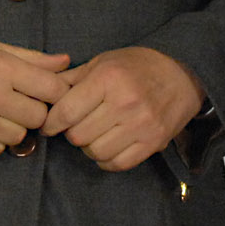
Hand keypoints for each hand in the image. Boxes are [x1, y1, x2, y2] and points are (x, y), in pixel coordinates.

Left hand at [43, 47, 203, 171]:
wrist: (182, 73)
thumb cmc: (136, 65)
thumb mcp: (102, 61)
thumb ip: (71, 79)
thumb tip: (42, 93)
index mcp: (108, 79)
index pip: (66, 112)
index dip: (50, 123)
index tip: (48, 125)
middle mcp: (124, 103)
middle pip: (78, 136)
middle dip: (71, 132)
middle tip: (77, 125)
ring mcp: (141, 125)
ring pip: (96, 152)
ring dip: (89, 147)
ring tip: (95, 134)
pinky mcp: (153, 142)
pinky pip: (118, 163)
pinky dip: (107, 160)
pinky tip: (108, 146)